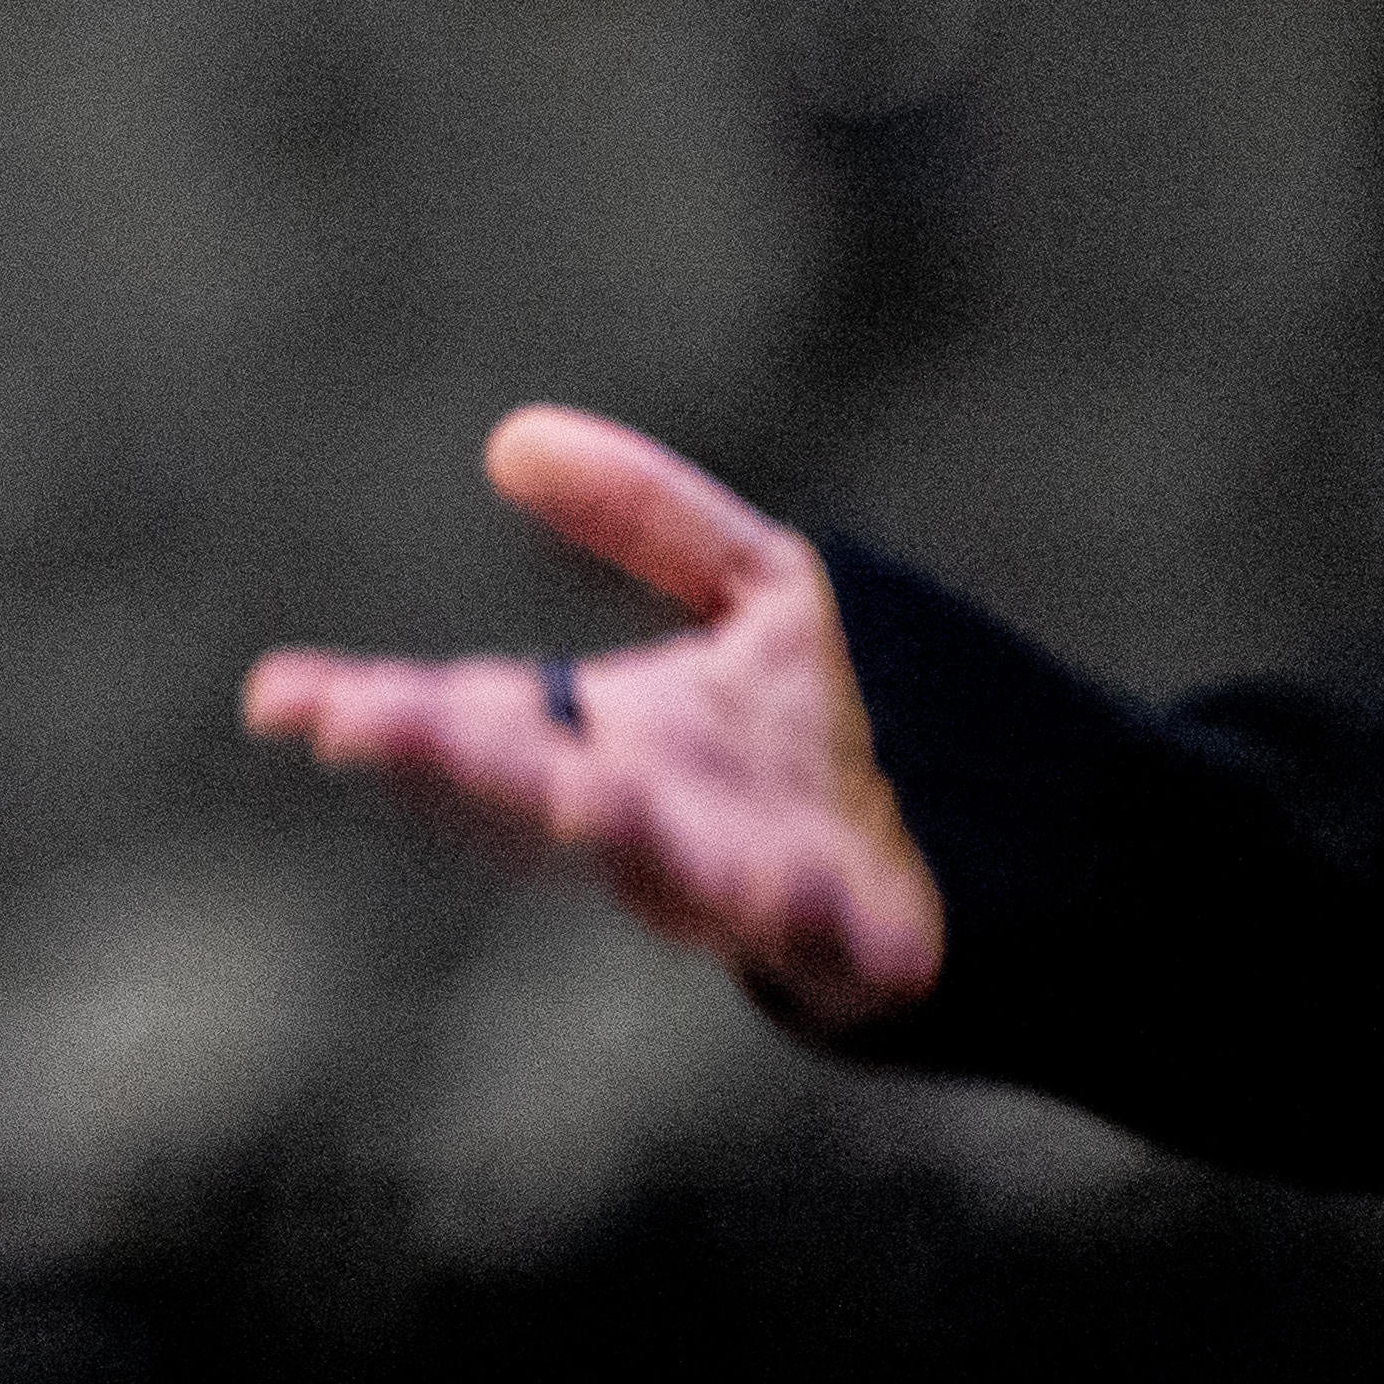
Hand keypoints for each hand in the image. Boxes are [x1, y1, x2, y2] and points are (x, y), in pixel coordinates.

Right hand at [243, 404, 945, 1029]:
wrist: (1101, 857)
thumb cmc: (904, 732)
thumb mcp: (772, 600)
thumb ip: (647, 520)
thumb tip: (509, 439)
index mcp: (629, 744)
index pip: (478, 723)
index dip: (380, 711)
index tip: (282, 694)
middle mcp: (676, 825)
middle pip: (538, 794)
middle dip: (453, 764)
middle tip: (359, 726)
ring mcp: (769, 891)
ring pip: (667, 874)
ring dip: (617, 840)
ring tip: (569, 794)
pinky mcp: (881, 943)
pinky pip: (828, 936)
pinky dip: (796, 915)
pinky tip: (773, 880)